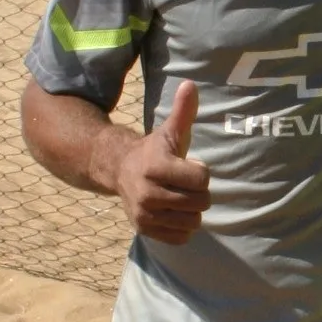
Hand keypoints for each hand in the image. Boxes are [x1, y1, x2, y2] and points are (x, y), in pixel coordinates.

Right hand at [114, 81, 210, 244]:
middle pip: (200, 202)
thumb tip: (190, 84)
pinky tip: (173, 212)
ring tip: (180, 198)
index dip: (201, 173)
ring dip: (192, 211)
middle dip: (199, 193)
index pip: (202, 180)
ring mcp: (144, 214)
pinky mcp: (144, 230)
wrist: (119, 170)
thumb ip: (183, 111)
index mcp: (156, 167)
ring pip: (193, 222)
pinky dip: (183, 227)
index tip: (189, 167)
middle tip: (185, 184)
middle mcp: (147, 193)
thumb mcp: (170, 132)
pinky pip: (181, 237)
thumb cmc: (155, 151)